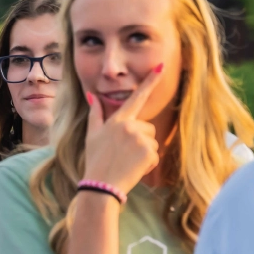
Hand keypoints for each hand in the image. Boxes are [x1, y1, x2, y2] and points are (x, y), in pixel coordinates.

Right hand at [81, 63, 166, 194]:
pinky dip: (148, 164)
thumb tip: (92, 96)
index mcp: (118, 120)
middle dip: (140, 140)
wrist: (101, 186)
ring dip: (144, 152)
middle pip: (147, 127)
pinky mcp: (149, 153)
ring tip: (127, 162)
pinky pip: (155, 155)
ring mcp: (141, 139)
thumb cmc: (95, 160)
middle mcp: (130, 126)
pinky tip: (134, 169)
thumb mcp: (92, 135)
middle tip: (123, 154)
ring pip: (152, 142)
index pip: (136, 97)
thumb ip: (96, 114)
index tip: (161, 66)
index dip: (150, 81)